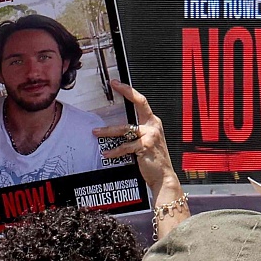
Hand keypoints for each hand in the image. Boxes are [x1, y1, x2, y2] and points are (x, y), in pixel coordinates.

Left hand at [97, 82, 184, 212]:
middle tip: (112, 85)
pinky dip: (114, 151)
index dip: (130, 91)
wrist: (163, 177)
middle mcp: (153, 126)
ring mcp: (150, 135)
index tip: (117, 83)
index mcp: (153, 123)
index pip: (142, 101)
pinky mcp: (145, 146)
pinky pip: (125, 146)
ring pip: (125, 128)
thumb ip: (136, 133)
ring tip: (96, 132)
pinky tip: (107, 153)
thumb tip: (118, 128)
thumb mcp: (147, 142)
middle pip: (139, 104)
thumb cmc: (153, 160)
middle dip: (126, 92)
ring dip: (108, 131)